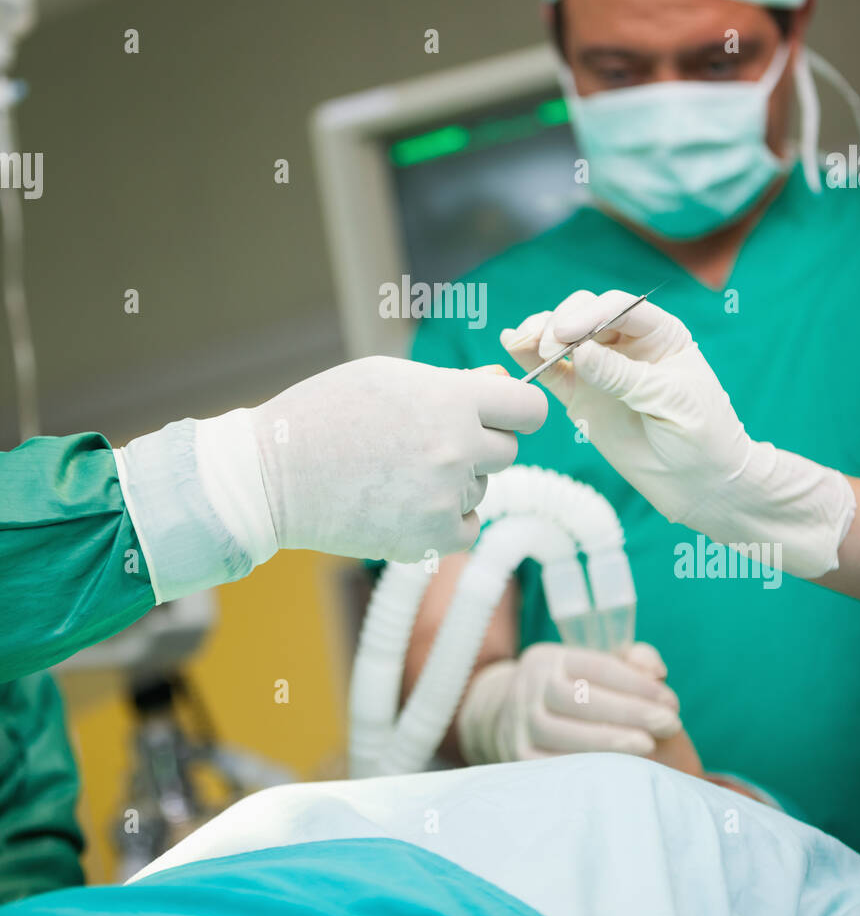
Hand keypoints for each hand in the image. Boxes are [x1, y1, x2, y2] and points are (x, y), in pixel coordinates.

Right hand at [251, 356, 547, 562]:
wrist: (273, 475)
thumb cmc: (325, 413)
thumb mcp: (389, 377)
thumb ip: (452, 384)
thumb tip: (501, 384)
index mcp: (451, 399)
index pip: (530, 408)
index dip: (516, 411)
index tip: (501, 416)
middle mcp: (457, 448)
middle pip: (507, 451)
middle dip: (479, 445)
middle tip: (427, 443)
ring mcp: (445, 497)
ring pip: (481, 489)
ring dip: (456, 483)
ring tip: (399, 472)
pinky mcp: (429, 538)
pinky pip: (468, 528)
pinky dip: (446, 520)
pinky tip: (408, 503)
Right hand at [457, 640, 681, 763]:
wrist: (508, 716)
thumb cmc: (571, 690)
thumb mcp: (592, 667)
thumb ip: (632, 662)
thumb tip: (656, 670)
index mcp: (550, 658)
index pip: (596, 666)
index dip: (637, 683)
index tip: (671, 702)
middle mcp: (529, 687)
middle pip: (581, 698)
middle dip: (630, 711)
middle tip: (670, 724)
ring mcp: (520, 723)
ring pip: (564, 733)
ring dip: (610, 741)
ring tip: (649, 747)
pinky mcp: (518, 756)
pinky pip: (553, 765)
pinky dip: (586, 768)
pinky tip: (618, 771)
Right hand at [500, 290, 749, 531]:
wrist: (701, 485)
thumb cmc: (702, 437)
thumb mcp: (670, 401)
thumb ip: (623, 376)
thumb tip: (579, 353)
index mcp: (659, 334)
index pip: (619, 307)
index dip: (590, 313)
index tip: (567, 333)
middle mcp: (627, 344)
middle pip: (585, 314)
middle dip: (561, 323)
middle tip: (548, 346)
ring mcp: (601, 370)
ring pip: (563, 338)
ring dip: (539, 333)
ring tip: (520, 341)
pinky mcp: (582, 398)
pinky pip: (552, 372)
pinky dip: (530, 359)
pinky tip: (510, 344)